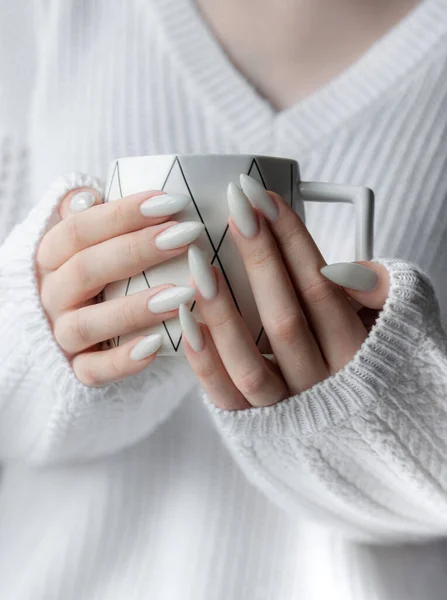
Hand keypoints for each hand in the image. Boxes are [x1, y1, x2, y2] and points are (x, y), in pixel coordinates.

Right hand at [36, 186, 203, 385]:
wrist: (74, 330)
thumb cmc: (93, 274)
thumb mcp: (84, 243)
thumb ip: (87, 217)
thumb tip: (87, 195)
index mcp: (51, 257)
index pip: (79, 229)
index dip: (123, 214)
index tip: (173, 202)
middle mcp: (52, 295)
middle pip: (85, 269)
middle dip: (138, 250)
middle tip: (187, 236)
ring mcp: (61, 335)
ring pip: (87, 323)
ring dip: (134, 308)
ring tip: (182, 294)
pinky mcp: (76, 370)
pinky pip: (94, 370)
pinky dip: (122, 361)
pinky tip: (156, 346)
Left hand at [179, 174, 389, 409]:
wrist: (364, 432)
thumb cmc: (372, 365)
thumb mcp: (395, 327)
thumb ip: (379, 295)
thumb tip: (343, 269)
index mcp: (357, 357)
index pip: (321, 289)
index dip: (292, 240)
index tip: (264, 200)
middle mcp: (321, 386)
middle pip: (284, 319)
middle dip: (258, 259)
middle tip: (235, 210)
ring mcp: (286, 409)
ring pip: (249, 364)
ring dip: (221, 311)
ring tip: (200, 261)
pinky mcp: (254, 425)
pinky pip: (225, 397)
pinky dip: (202, 359)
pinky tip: (186, 317)